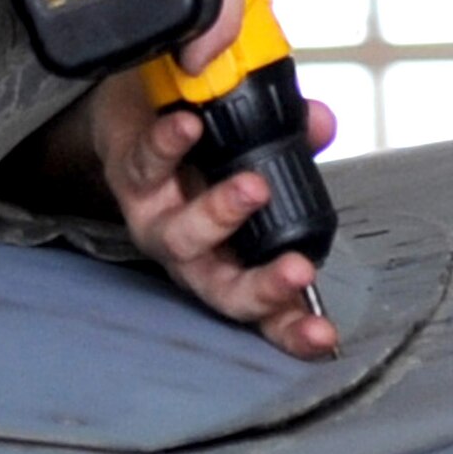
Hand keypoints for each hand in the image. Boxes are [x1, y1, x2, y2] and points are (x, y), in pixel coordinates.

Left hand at [87, 70, 340, 359]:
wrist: (132, 118)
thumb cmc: (199, 151)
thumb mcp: (253, 152)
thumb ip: (293, 143)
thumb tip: (321, 123)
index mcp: (231, 255)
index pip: (266, 306)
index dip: (294, 326)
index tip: (324, 335)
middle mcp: (193, 253)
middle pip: (225, 292)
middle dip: (263, 288)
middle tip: (298, 269)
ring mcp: (158, 221)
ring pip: (182, 237)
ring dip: (220, 215)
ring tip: (253, 187)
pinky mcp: (128, 179)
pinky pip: (147, 166)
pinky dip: (169, 146)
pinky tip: (189, 127)